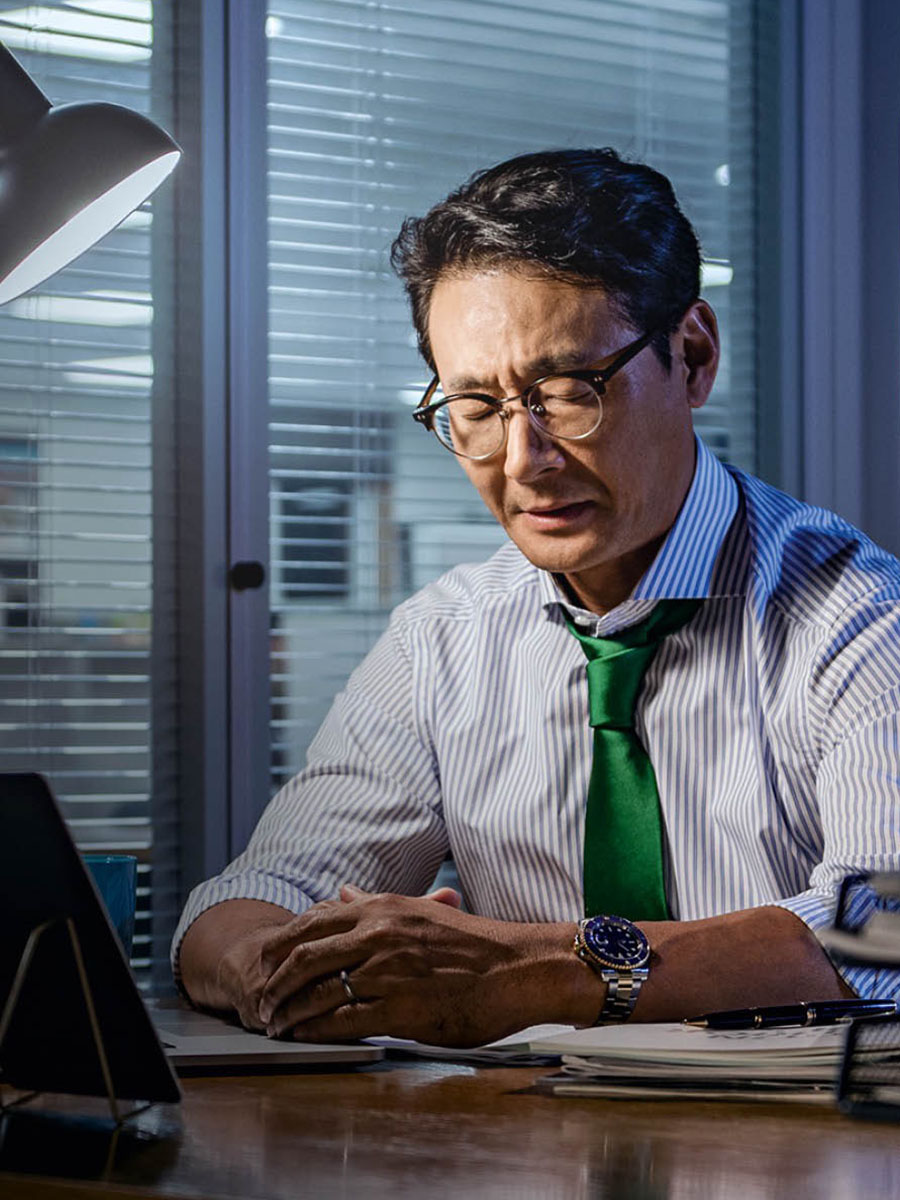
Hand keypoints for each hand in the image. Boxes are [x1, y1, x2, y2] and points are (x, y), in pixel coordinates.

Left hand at [206, 889, 459, 1031]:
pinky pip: (343, 1021)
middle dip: (276, 982)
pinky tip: (306, 1036)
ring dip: (290, 1010)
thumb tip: (343, 892)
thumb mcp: (421, 911)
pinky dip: (316, 1030)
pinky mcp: (400, 1010)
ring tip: (277, 1023)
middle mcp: (379, 935)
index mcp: (383, 908)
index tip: (266, 962)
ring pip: (319, 991)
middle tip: (263, 1000)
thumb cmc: (474, 945)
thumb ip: (376, 904)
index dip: (282, 944)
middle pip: (306, 957)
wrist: (517, 970)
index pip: (314, 922)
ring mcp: (388, 972)